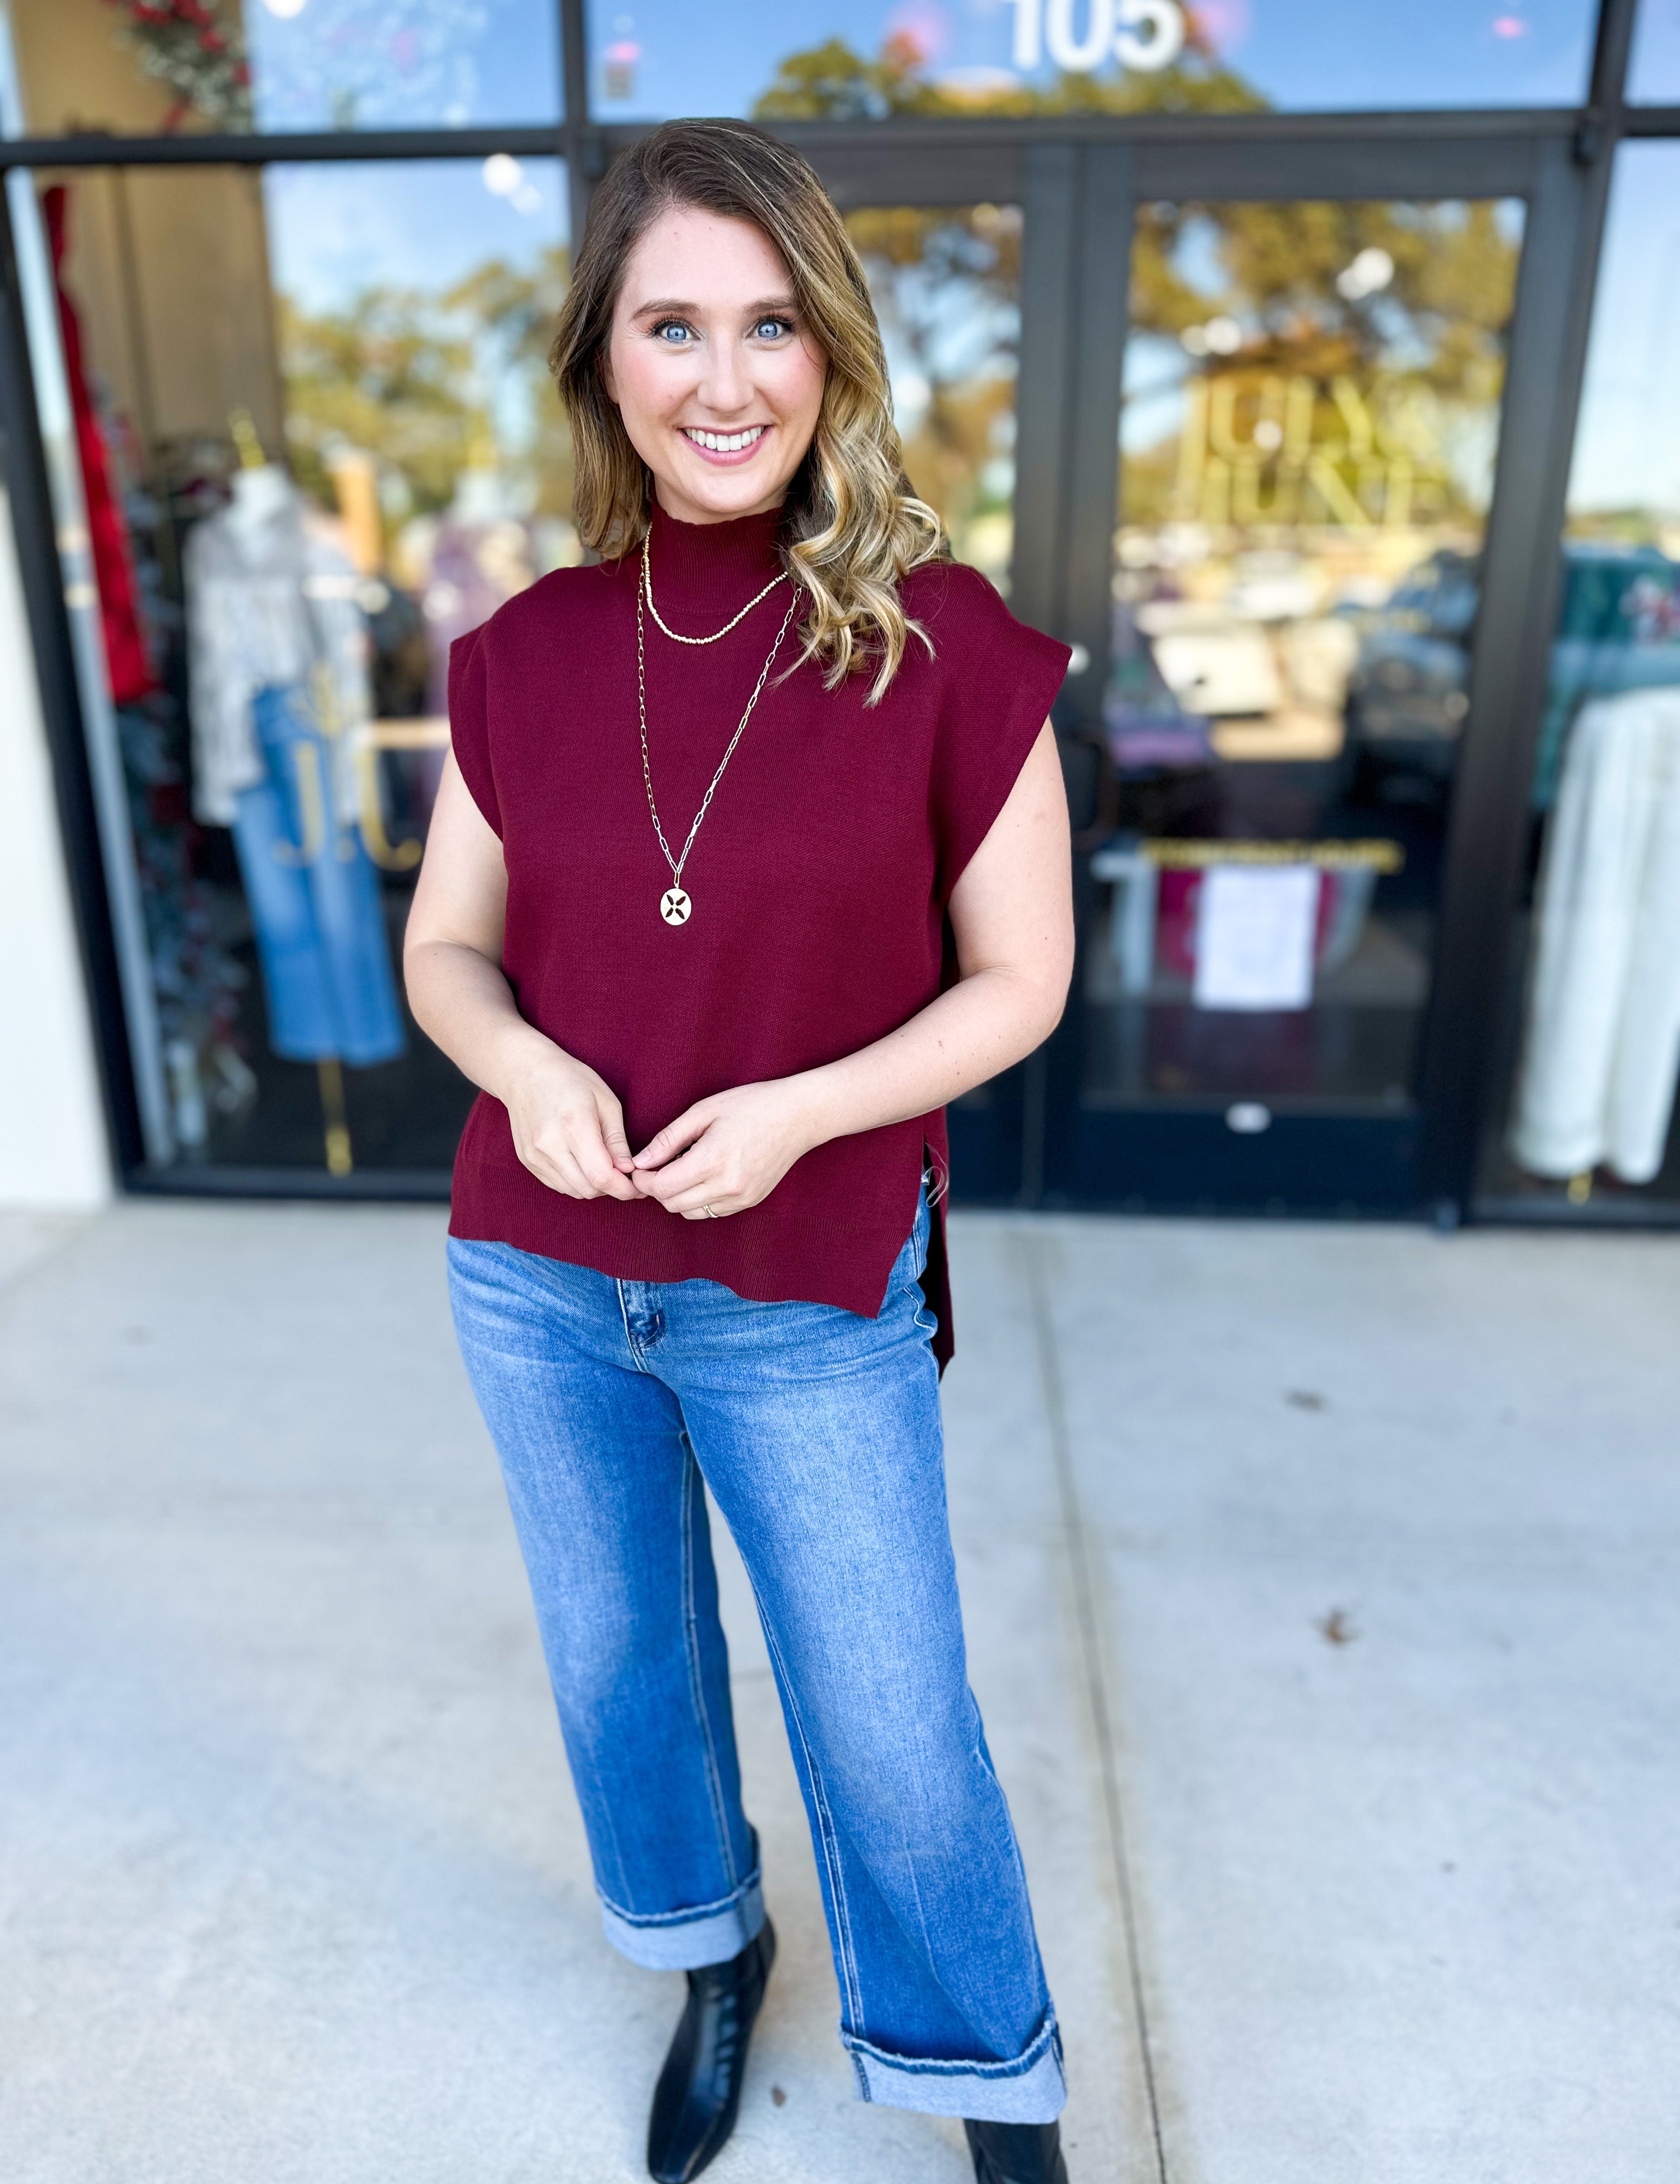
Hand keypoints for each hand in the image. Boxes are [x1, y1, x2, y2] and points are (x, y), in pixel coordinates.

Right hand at [498, 1034, 637, 1200]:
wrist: (525, 1072)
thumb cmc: (571, 1080)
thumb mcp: (606, 1102)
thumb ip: (617, 1140)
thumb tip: (628, 1170)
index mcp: (575, 1126)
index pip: (601, 1176)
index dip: (623, 1189)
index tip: (637, 1188)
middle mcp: (550, 1145)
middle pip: (588, 1189)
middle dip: (611, 1188)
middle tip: (622, 1175)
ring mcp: (535, 1155)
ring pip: (572, 1191)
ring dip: (592, 1187)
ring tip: (601, 1166)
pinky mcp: (527, 1160)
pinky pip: (557, 1185)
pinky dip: (574, 1182)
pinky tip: (581, 1163)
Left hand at [631, 1079, 818, 1218]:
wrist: (798, 1116)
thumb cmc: (751, 1105)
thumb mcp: (703, 1112)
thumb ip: (668, 1139)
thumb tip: (640, 1162)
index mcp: (713, 1161)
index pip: (663, 1187)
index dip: (644, 1180)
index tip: (640, 1167)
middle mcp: (728, 1186)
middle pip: (673, 1204)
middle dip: (657, 1188)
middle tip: (656, 1167)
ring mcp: (741, 1198)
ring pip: (690, 1213)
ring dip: (677, 1196)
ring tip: (682, 1170)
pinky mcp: (750, 1201)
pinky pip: (712, 1212)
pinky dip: (699, 1200)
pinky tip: (704, 1176)